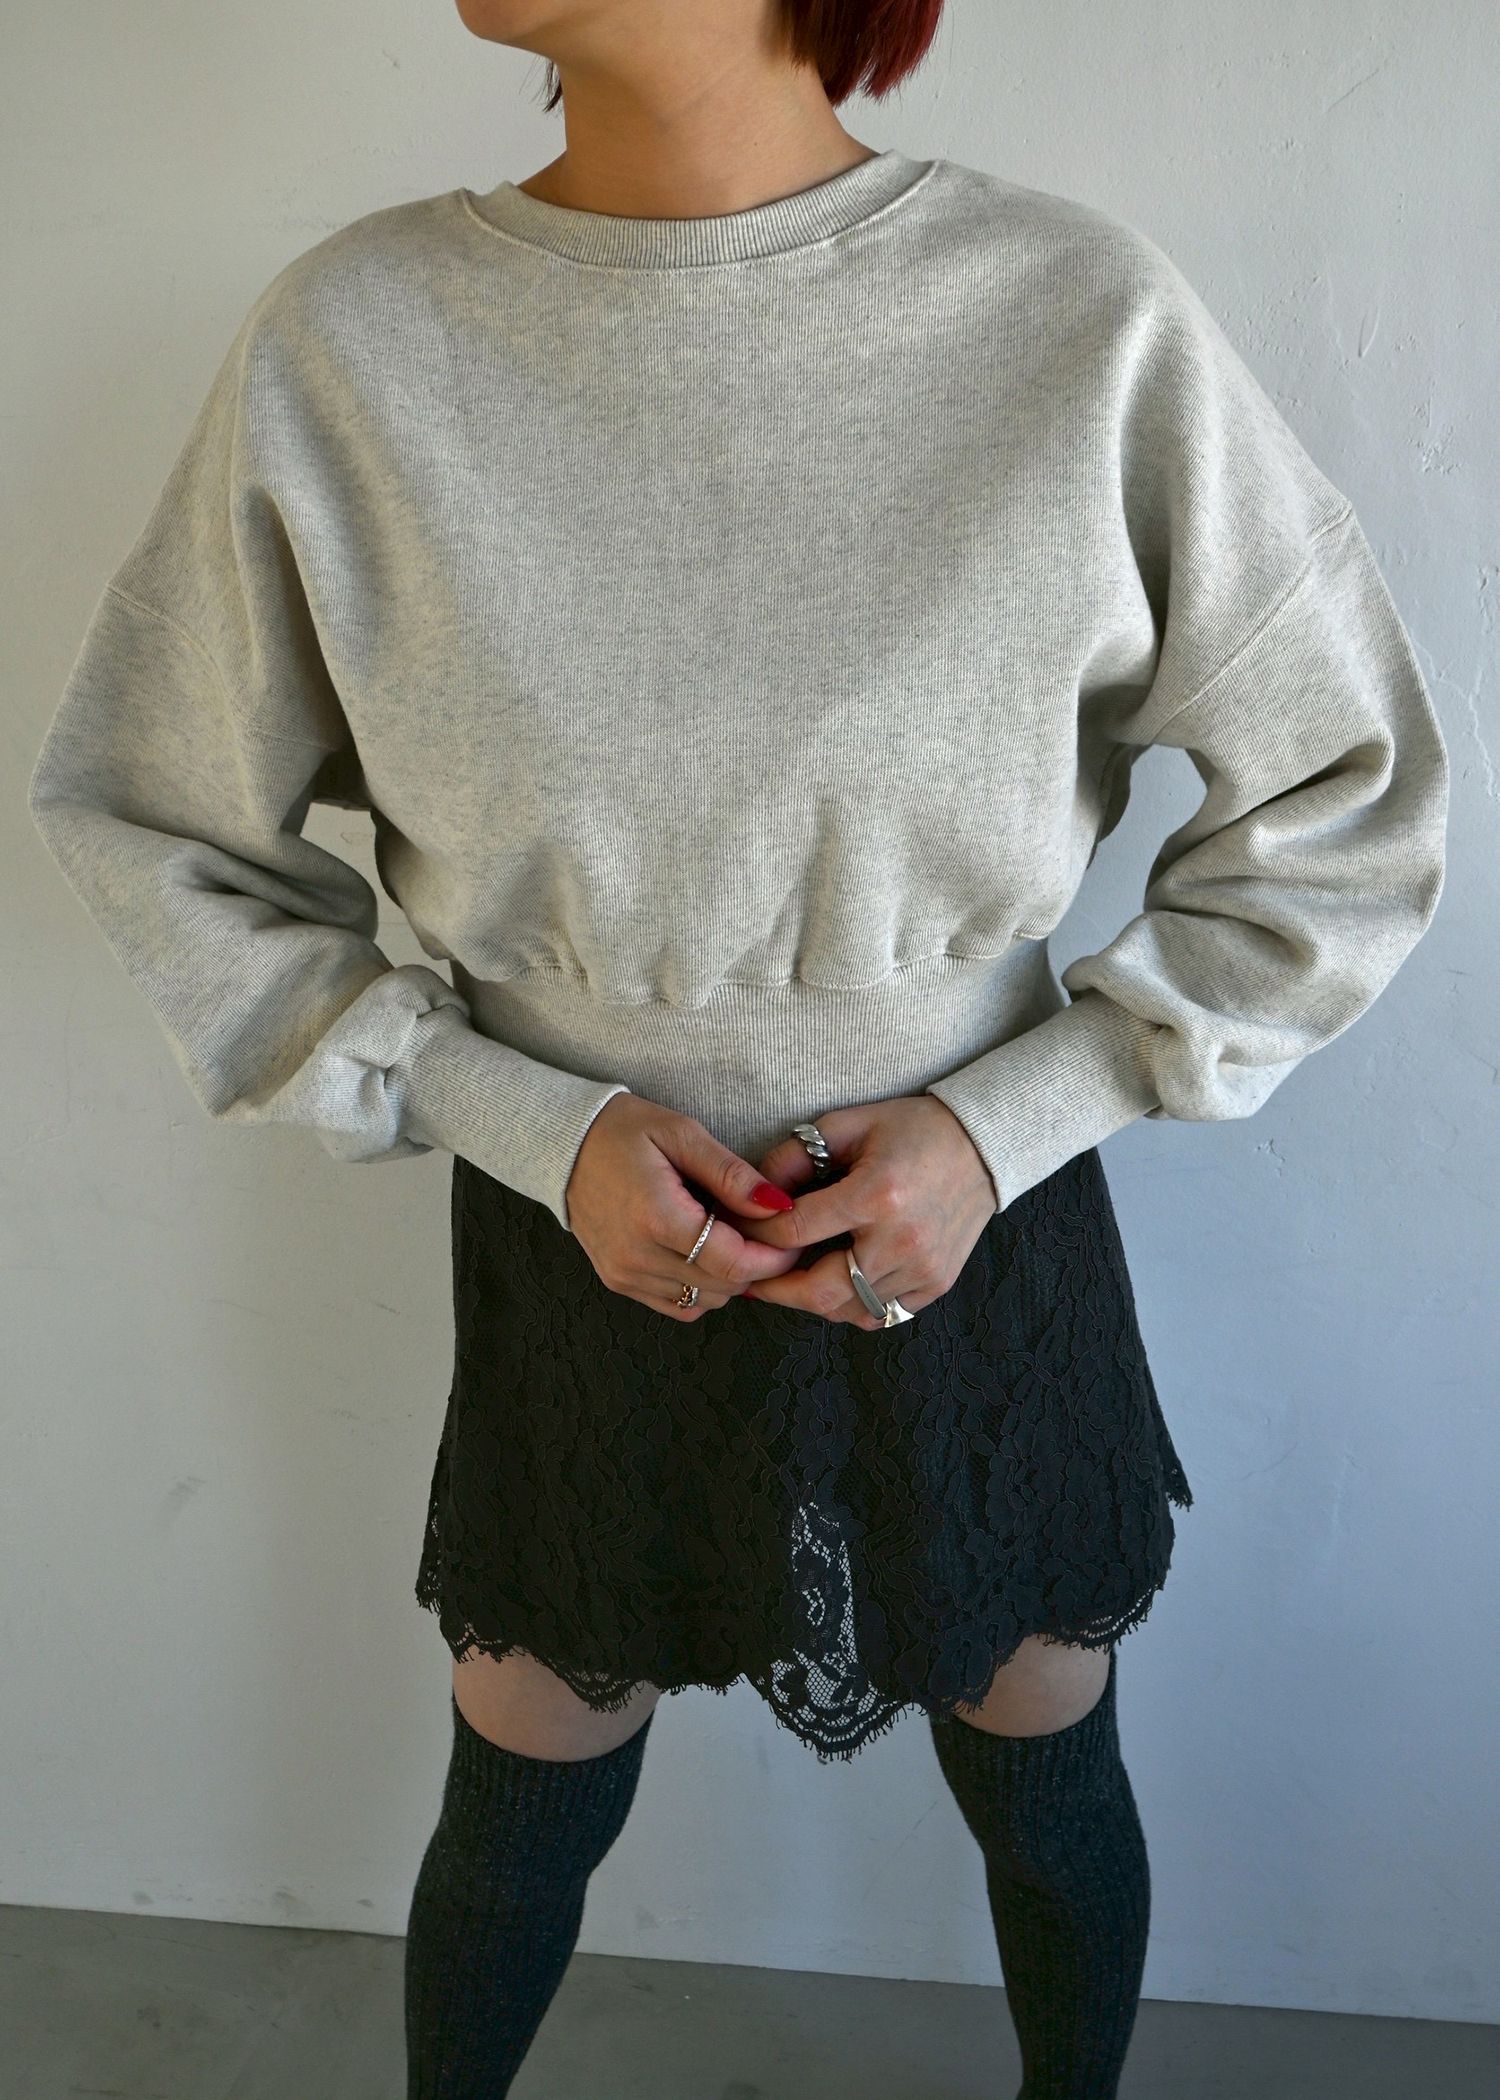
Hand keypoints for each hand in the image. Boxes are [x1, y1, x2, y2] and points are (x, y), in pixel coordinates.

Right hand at [566, 1094, 808, 1319]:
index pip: (732, 1262)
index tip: (790, 1238)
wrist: (561, 1144)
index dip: (772, 1257)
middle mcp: (637, 1256)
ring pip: (704, 1301)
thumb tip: (777, 1206)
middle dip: (755, 1265)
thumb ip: (731, 1174)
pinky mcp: (619, 1282)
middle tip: (763, 1231)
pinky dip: (701, 1288)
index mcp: (655, 1217)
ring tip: (728, 1236)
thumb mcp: (681, 1134)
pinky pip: (678, 1305)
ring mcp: (624, 1275)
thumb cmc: (622, 1130)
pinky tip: (703, 1255)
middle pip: (722, 1287)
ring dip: (728, 1278)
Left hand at [734, 1096, 998, 1327]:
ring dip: (813, 1299)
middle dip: (777, 1289)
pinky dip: (852, 1305)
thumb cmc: (913, 1128)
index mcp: (876, 1195)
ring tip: (791, 1279)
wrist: (983, 1144)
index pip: (795, 1231)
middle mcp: (901, 1241)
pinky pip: (881, 1314)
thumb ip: (794, 1155)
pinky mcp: (937, 1283)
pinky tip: (837, 1283)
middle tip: (752, 1278)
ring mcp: (923, 1269)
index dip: (757, 1234)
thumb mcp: (848, 1124)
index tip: (739, 1232)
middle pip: (820, 1291)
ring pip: (848, 1310)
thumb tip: (756, 1192)